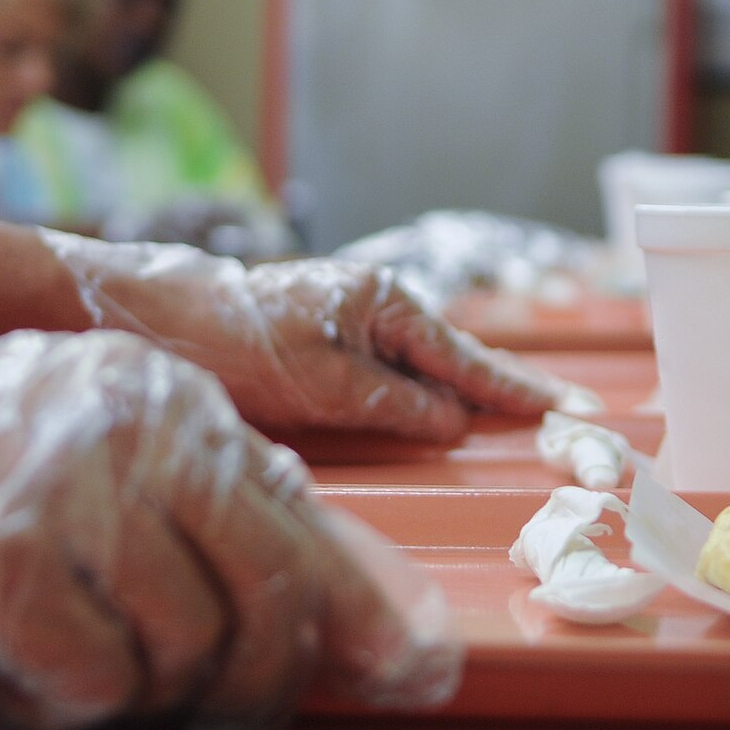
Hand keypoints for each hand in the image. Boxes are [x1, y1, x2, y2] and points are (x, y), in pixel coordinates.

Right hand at [0, 296, 458, 729]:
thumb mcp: (68, 465)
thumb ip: (188, 515)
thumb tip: (340, 610)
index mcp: (160, 395)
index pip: (301, 513)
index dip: (361, 606)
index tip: (414, 669)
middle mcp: (136, 425)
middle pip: (272, 590)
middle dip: (266, 679)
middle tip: (224, 717)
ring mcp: (76, 490)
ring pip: (192, 649)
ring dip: (142, 701)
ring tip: (64, 681)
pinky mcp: (11, 564)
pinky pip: (100, 686)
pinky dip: (61, 714)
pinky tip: (8, 690)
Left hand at [41, 232, 571, 440]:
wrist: (160, 319)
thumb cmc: (237, 345)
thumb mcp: (324, 386)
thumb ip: (396, 405)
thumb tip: (453, 424)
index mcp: (385, 305)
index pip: (466, 361)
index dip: (517, 392)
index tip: (569, 410)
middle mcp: (376, 304)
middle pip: (453, 360)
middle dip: (503, 389)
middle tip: (563, 415)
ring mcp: (351, 319)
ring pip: (422, 368)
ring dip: (461, 395)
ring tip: (515, 417)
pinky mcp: (327, 339)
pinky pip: (392, 372)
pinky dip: (420, 393)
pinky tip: (436, 411)